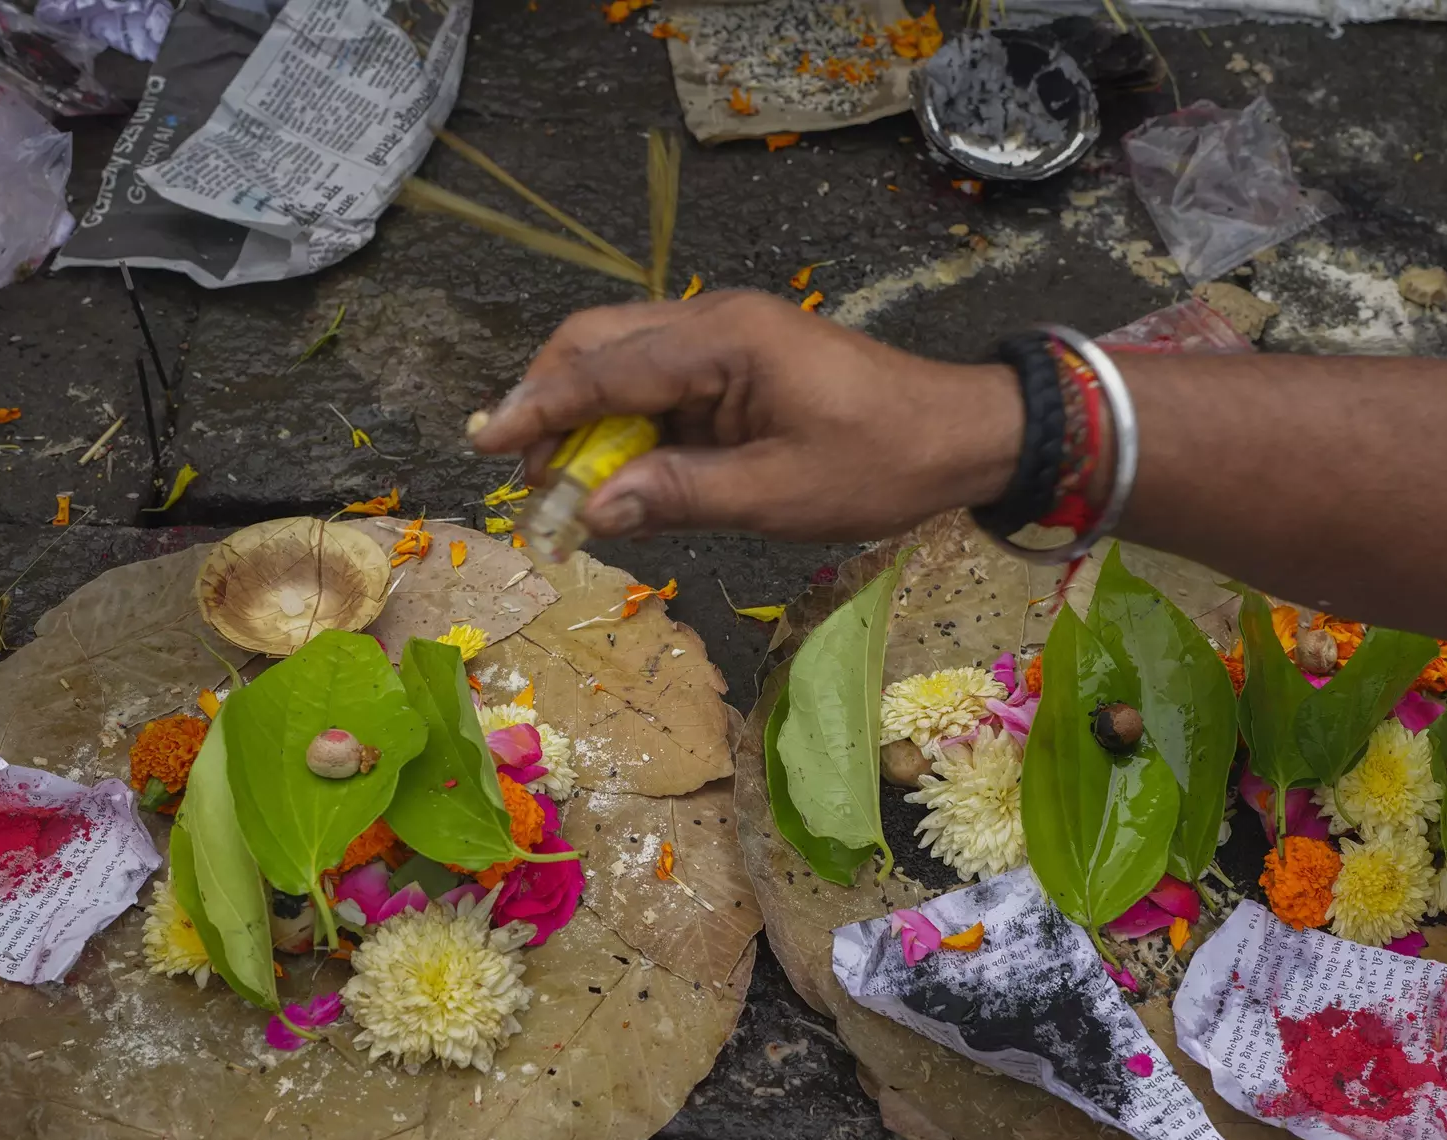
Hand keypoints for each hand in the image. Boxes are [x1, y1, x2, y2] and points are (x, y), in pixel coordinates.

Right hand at [472, 290, 1021, 541]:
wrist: (963, 434)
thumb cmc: (882, 463)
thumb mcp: (778, 496)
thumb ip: (679, 497)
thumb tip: (591, 511)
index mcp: (724, 340)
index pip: (603, 369)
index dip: (537, 410)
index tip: (483, 443)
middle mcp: (714, 321)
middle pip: (597, 344)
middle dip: (548, 404)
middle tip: (523, 476)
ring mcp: (725, 338)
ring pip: (621, 359)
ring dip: (582, 417)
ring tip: (561, 485)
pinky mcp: (736, 364)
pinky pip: (657, 384)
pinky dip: (624, 424)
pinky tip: (616, 474)